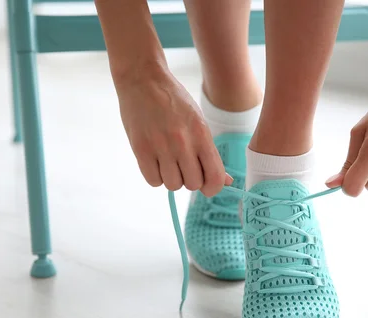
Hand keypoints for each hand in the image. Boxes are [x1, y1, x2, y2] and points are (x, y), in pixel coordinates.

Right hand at [116, 67, 231, 196]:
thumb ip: (211, 154)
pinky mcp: (141, 149)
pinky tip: (156, 162)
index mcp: (201, 134)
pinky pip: (153, 181)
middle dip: (190, 179)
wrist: (144, 80)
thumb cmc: (174, 102)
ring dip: (172, 178)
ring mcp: (160, 147)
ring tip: (168, 162)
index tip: (207, 186)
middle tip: (184, 166)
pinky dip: (156, 176)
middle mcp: (182, 142)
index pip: (214, 177)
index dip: (213, 188)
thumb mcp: (198, 122)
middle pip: (193, 185)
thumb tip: (227, 182)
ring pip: (173, 185)